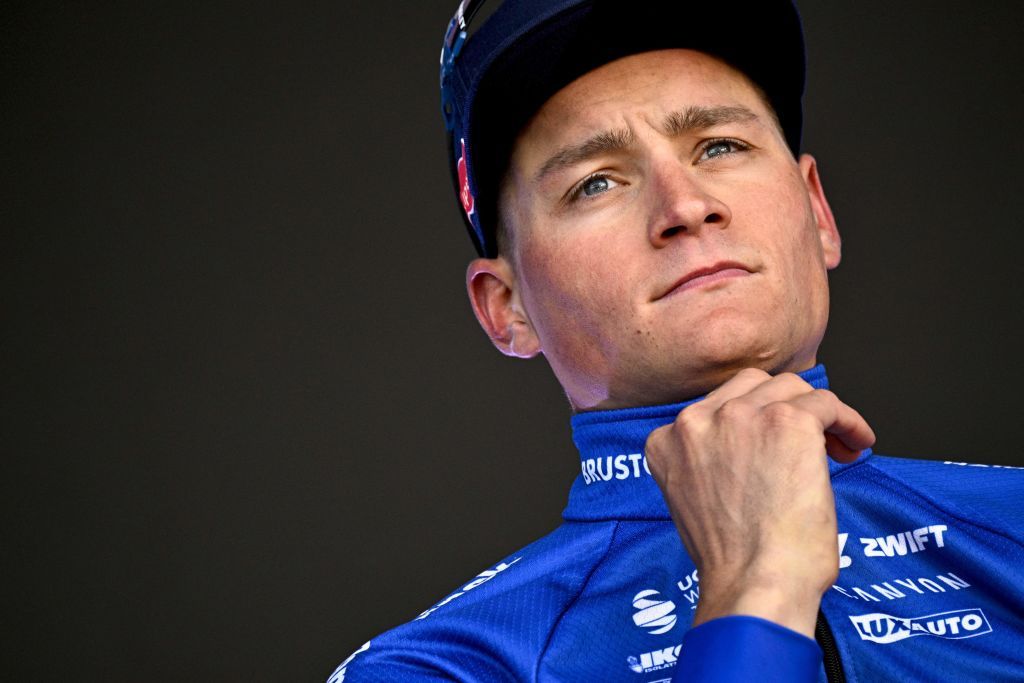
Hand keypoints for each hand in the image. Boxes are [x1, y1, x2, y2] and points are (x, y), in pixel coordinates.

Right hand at [644, 368, 874, 636]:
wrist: (754, 584)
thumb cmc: (731, 561)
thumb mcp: (692, 500)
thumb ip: (707, 462)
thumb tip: (747, 452)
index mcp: (666, 441)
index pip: (714, 407)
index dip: (752, 422)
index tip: (771, 443)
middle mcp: (696, 420)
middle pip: (752, 386)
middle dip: (783, 407)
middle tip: (808, 440)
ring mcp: (741, 416)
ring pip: (791, 388)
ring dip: (816, 413)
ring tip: (837, 444)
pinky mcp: (788, 423)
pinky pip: (828, 404)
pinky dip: (848, 421)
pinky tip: (857, 441)